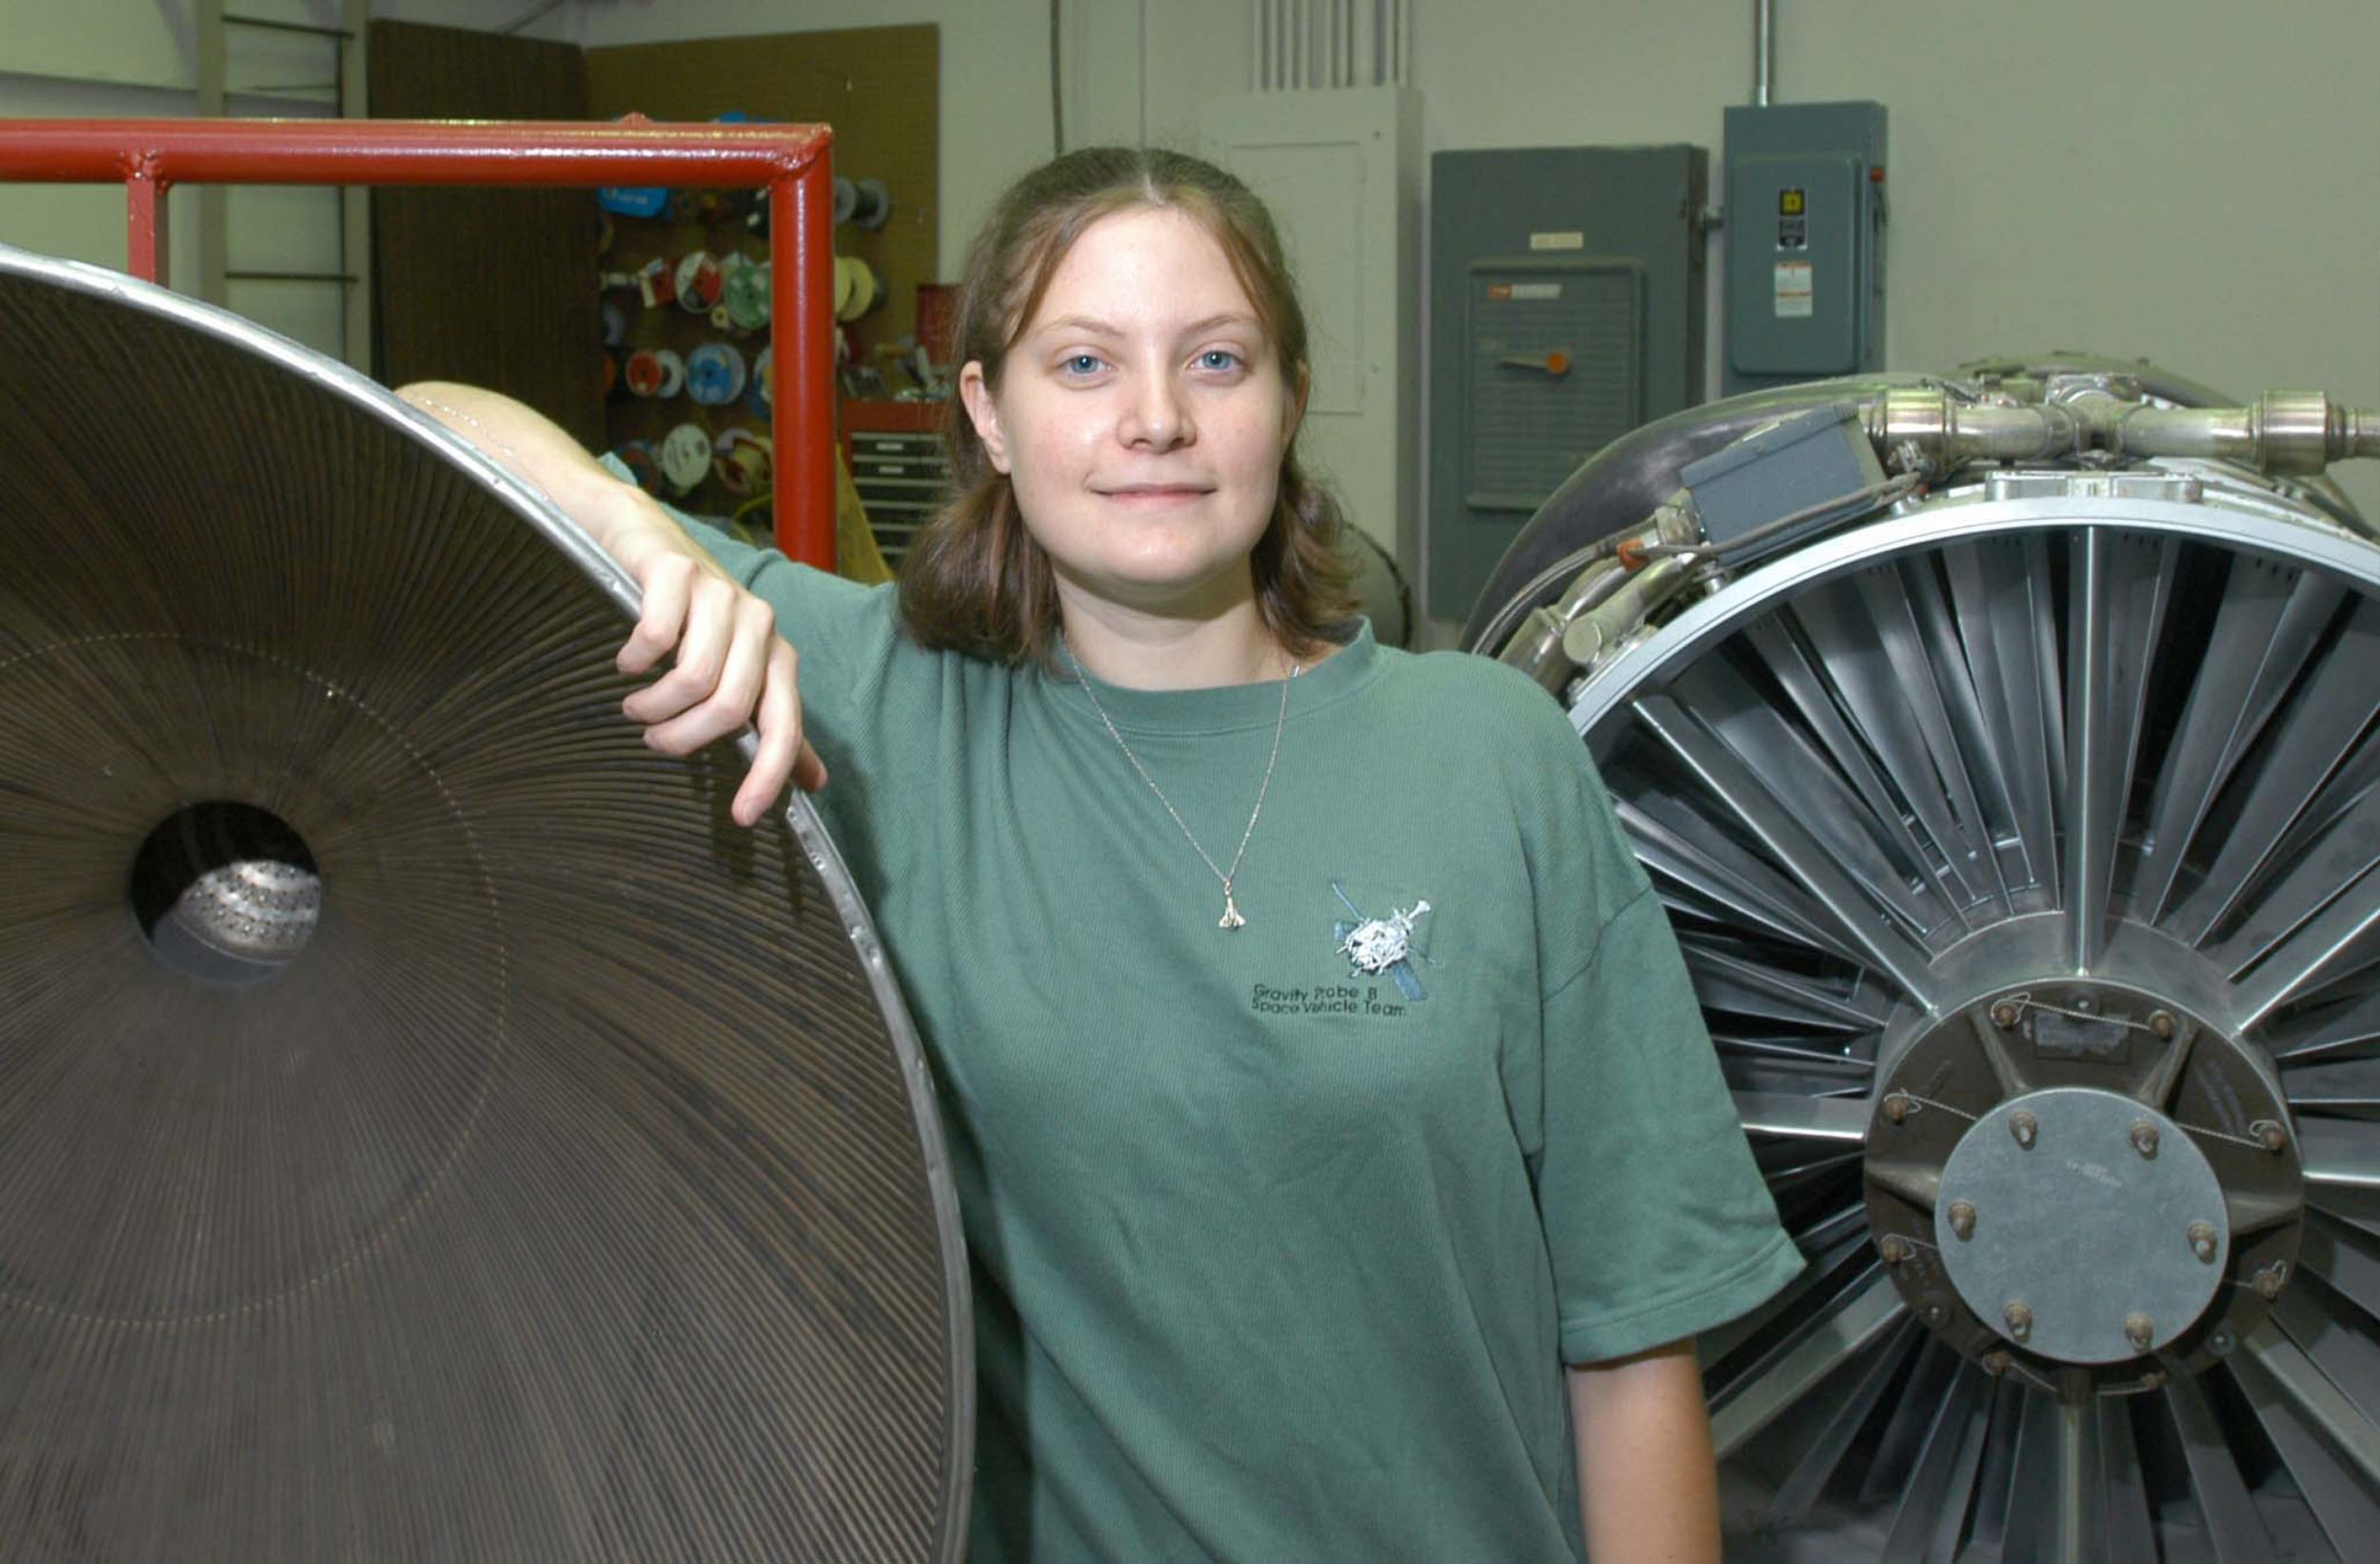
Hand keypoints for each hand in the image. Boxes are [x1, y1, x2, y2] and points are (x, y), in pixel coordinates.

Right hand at [602, 510, 827, 824]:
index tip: (741, 816)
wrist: (644, 540)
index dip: (767, 775)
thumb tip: (815, 783)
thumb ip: (774, 724)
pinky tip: (626, 662)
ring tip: (637, 705)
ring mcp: (720, 594)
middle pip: (729, 707)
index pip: (783, 727)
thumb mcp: (739, 672)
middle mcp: (758, 624)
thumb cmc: (692, 618)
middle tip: (654, 738)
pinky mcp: (677, 573)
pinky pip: (656, 637)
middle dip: (684, 738)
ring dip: (653, 705)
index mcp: (778, 657)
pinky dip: (632, 661)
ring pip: (693, 678)